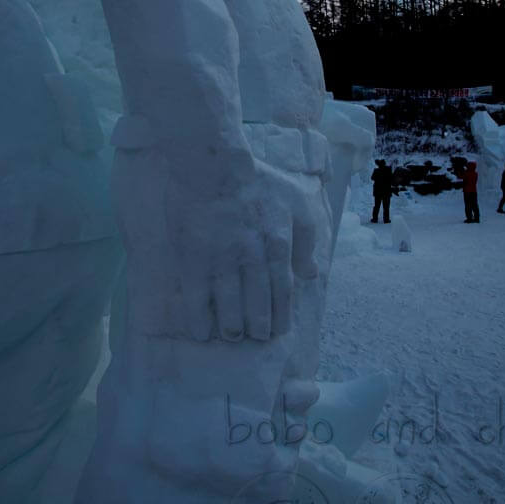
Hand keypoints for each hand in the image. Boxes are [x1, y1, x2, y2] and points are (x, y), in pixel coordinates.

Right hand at [165, 159, 320, 341]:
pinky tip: (201, 332)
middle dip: (258, 326)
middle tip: (255, 337)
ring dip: (232, 327)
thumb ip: (307, 238)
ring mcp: (222, 260)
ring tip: (232, 336)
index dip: (281, 315)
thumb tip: (310, 273)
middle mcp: (252, 257)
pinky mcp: (194, 258)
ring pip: (229, 305)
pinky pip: (197, 297)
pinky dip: (200, 319)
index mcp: (278, 244)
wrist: (212, 165)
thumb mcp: (296, 203)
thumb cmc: (257, 182)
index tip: (278, 331)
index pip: (283, 291)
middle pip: (258, 303)